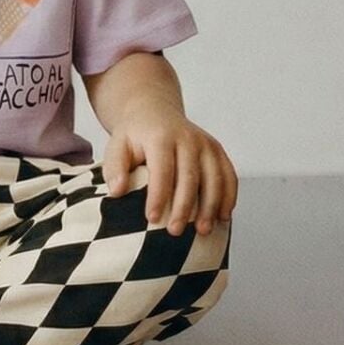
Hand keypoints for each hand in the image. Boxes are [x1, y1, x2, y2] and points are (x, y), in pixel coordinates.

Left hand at [102, 103, 237, 237]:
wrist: (154, 112)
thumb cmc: (135, 135)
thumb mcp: (117, 145)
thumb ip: (114, 168)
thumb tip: (117, 191)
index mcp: (161, 136)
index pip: (162, 169)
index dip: (158, 196)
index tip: (152, 219)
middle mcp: (187, 138)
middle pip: (190, 176)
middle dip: (184, 207)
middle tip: (175, 231)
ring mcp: (205, 143)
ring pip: (214, 177)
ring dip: (210, 206)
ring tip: (202, 230)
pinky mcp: (217, 150)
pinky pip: (229, 174)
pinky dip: (229, 196)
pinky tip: (223, 216)